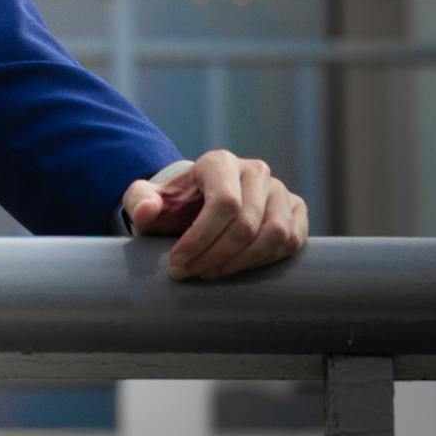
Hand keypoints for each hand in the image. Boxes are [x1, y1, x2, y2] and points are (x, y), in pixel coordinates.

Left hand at [122, 149, 307, 280]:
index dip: (201, 238)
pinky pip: (290, 243)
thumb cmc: (175, 205)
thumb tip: (147, 211)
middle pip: (246, 224)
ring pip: (273, 236)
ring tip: (209, 273)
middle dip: (215, 256)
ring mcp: (280, 190)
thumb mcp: (148, 199)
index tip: (177, 262)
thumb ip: (139, 201)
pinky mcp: (296, 211)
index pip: (222, 203)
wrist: (200, 206)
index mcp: (220, 162)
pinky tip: (236, 268)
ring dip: (240, 263)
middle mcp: (255, 171)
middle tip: (189, 273)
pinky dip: (264, 262)